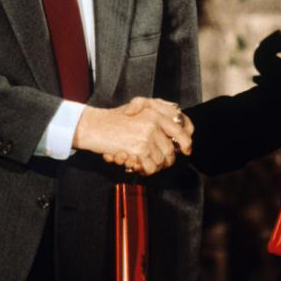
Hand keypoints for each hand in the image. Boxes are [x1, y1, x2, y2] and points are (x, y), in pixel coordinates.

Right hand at [73, 98, 191, 174]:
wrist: (93, 126)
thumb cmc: (112, 119)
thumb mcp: (137, 109)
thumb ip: (155, 116)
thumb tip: (172, 131)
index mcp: (155, 114)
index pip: (179, 129)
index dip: (186, 142)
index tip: (186, 150)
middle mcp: (154, 124)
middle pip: (170, 150)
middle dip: (165, 160)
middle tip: (155, 163)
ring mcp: (147, 137)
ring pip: (161, 160)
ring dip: (153, 166)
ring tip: (142, 163)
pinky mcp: (139, 149)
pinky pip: (150, 167)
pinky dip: (145, 170)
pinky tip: (136, 166)